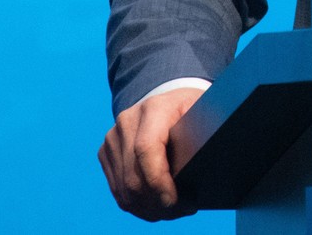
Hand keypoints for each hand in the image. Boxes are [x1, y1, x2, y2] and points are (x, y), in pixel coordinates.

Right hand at [98, 87, 202, 219]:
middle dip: (157, 201)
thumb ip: (203, 134)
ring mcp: (113, 138)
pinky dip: (137, 204)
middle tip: (183, 210)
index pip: (146, 149)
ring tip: (172, 211)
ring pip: (124, 187)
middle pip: (133, 174)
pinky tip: (156, 207)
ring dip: (147, 207)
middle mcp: (128, 121)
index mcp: (155, 108)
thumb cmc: (192, 108)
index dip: (158, 181)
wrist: (167, 100)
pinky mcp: (107, 152)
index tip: (174, 201)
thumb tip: (202, 168)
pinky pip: (118, 188)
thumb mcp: (204, 113)